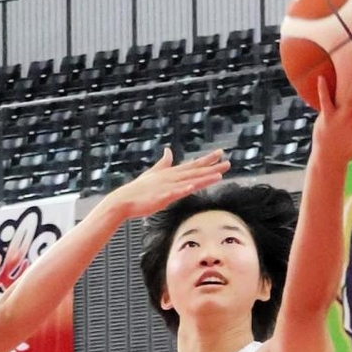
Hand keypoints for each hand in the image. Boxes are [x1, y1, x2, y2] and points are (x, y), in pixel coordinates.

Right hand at [109, 148, 229, 219]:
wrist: (124, 200)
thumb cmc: (138, 190)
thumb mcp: (153, 173)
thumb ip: (163, 163)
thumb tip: (168, 151)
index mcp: (171, 173)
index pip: (193, 165)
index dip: (207, 160)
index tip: (220, 154)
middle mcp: (171, 178)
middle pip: (195, 171)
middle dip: (212, 167)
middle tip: (228, 163)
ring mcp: (167, 187)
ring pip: (189, 181)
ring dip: (204, 178)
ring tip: (218, 176)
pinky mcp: (161, 197)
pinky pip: (175, 193)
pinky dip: (184, 189)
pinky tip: (192, 186)